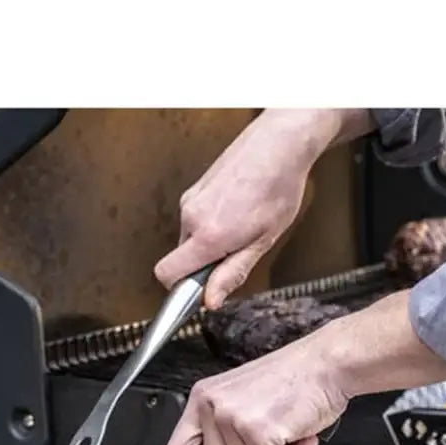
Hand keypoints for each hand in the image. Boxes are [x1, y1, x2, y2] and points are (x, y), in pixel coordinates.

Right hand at [153, 109, 371, 308]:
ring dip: (210, 244)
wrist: (279, 144)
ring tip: (243, 228)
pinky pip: (194, 221)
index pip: (166, 274)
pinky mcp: (194, 190)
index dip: (179, 289)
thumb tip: (211, 300)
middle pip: (180, 259)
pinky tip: (237, 213)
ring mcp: (190, 200)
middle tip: (238, 252)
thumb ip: (232, 273)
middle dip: (203, 265)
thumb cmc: (278, 189)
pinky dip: (211, 226)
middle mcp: (191, 216)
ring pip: (189, 239)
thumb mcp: (262, 242)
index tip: (201, 292)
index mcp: (207, 235)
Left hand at [163, 326, 348, 444]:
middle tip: (275, 444)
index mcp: (203, 397)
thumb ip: (224, 430)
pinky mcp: (259, 432)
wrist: (329, 362)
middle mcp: (212, 406)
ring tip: (290, 434)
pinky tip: (302, 438)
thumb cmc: (297, 378)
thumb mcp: (243, 398)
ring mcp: (233, 419)